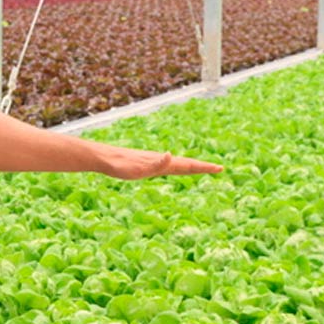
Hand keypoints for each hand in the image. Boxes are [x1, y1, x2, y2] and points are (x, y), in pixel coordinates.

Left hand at [101, 148, 223, 179]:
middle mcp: (161, 160)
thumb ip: (155, 163)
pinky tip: (174, 166)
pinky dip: (176, 166)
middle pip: (186, 164)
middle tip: (219, 168)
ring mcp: (154, 161)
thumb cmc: (119, 165)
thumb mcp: (138, 168)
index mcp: (162, 163)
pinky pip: (167, 165)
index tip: (219, 168)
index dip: (203, 168)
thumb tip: (169, 155)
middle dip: (202, 167)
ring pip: (178, 163)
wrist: (104, 158)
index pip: (187, 165)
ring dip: (191, 166)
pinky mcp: (146, 163)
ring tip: (202, 168)